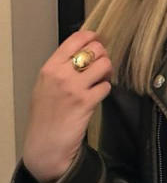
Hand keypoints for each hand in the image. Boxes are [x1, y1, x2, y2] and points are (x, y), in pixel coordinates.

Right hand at [21, 27, 112, 182]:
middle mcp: (61, 74)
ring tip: (100, 81)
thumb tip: (85, 50)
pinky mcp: (86, 102)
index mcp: (50, 67)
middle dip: (103, 56)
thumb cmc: (45, 115)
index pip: (76, 39)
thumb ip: (61, 67)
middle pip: (95, 49)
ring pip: (105, 64)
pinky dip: (105, 90)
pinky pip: (107, 86)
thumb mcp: (45, 85)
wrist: (45, 145)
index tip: (99, 41)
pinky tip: (97, 97)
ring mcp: (74, 88)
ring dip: (107, 72)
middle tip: (100, 67)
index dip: (93, 37)